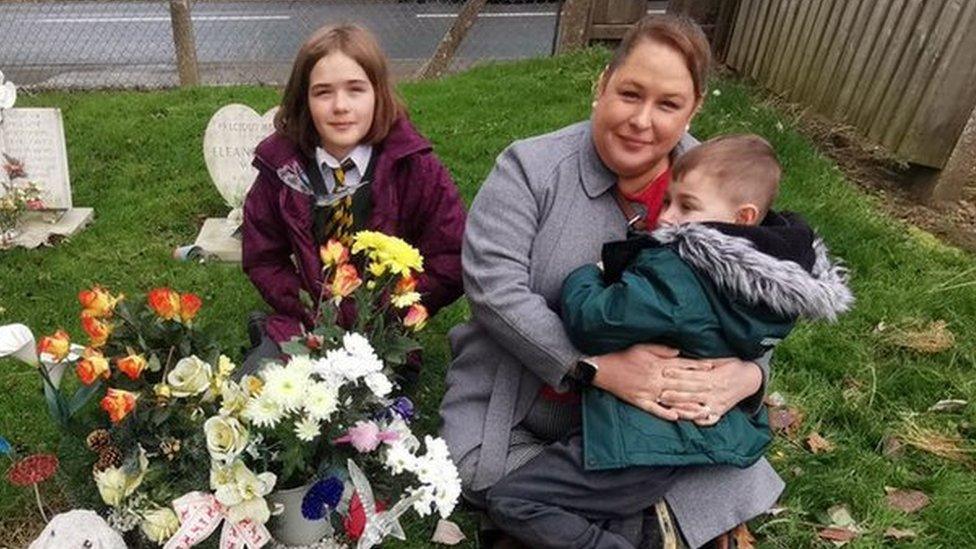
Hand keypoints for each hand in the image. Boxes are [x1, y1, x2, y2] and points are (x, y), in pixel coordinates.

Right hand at [591, 344, 712, 421]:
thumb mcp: (643, 347)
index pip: (682, 366)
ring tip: (702, 409)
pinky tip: (677, 417)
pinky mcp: (638, 401)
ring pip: (671, 400)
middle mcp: (654, 380)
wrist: (602, 368)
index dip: (697, 367)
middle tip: (714, 388)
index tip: (711, 368)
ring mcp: (647, 392)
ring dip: (688, 405)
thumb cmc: (622, 355)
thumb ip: (662, 350)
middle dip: (699, 386)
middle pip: (681, 384)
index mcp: (657, 365)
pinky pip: (654, 409)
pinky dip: (665, 413)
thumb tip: (679, 352)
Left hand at [657, 358, 762, 425]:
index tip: (664, 371)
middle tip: (660, 393)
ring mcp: (717, 404)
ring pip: (698, 408)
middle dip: (675, 393)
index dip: (678, 373)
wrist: (751, 378)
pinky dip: (700, 421)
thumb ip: (702, 361)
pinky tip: (689, 420)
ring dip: (683, 409)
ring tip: (669, 408)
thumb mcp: (719, 359)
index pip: (692, 375)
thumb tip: (686, 354)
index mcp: (712, 376)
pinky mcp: (720, 412)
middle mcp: (714, 392)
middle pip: (691, 392)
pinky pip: (710, 419)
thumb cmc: (732, 365)